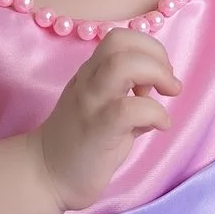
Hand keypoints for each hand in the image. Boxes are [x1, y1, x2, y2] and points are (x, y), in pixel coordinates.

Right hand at [37, 29, 178, 211]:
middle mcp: (88, 81)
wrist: (46, 176)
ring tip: (167, 95)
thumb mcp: (104, 108)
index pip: (119, 37)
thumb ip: (129, 93)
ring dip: (156, 73)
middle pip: (120, 41)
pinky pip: (129, 108)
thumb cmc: (81, 143)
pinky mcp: (98, 129)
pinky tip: (160, 125)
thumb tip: (160, 89)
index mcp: (91, 73)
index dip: (148, 47)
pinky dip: (155, 113)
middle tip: (168, 84)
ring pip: (122, 65)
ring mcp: (91, 103)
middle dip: (156, 55)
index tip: (160, 73)